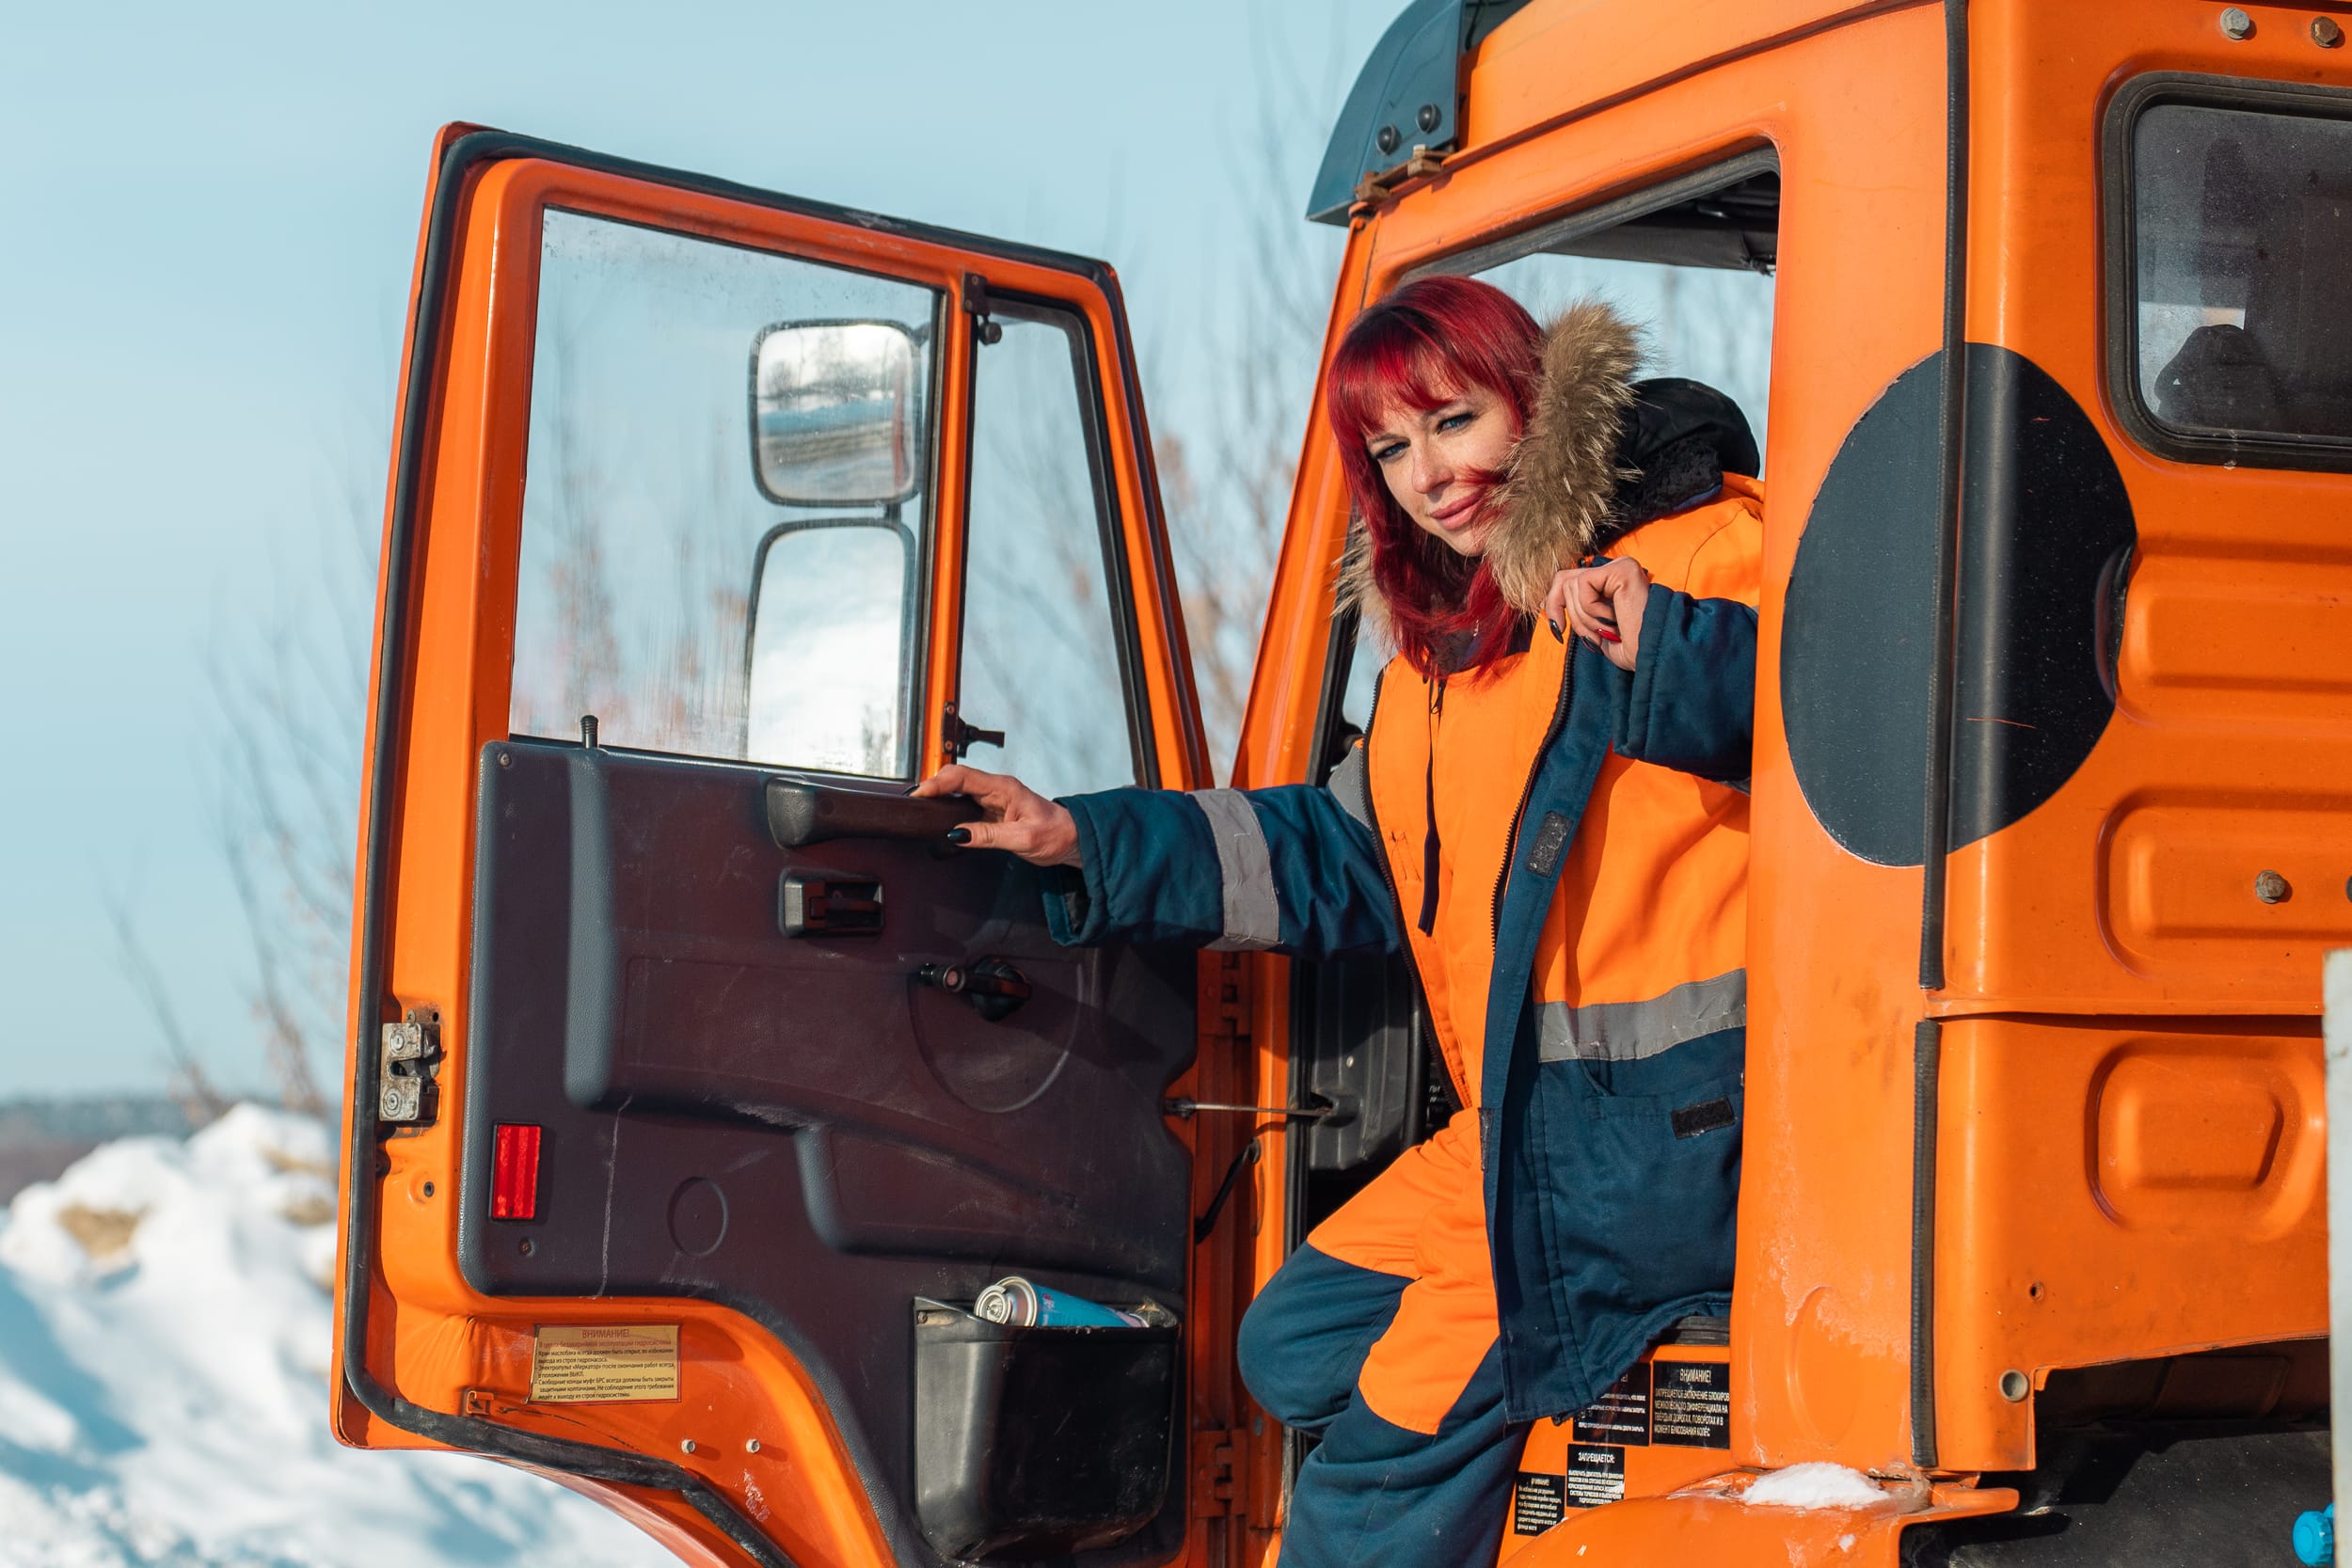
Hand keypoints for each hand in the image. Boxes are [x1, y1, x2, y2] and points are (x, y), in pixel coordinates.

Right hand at [911, 764, 1081, 866]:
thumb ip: (989, 836)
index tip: (919, 796)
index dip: (937, 783)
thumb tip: (958, 835)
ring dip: (938, 796)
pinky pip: (964, 804)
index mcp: (1004, 788)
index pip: (962, 777)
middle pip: (955, 779)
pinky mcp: (991, 810)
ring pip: (958, 790)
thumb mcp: (1022, 839)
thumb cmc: (1055, 833)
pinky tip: (938, 817)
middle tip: (913, 804)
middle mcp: (996, 789)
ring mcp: (993, 798)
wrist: (1072, 838)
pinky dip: (948, 808)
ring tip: (920, 809)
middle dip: (932, 787)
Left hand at [1544, 558, 1650, 672]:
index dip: (1554, 601)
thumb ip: (1575, 610)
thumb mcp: (1594, 629)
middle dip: (1566, 613)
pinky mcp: (1622, 569)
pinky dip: (1591, 610)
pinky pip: (1584, 585)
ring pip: (1571, 585)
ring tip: (1607, 630)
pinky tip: (1613, 619)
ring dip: (1583, 618)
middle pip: (1563, 579)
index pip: (1567, 579)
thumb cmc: (1631, 648)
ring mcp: (1620, 566)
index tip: (1557, 628)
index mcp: (1610, 582)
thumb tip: (1546, 602)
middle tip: (1584, 636)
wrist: (1652, 656)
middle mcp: (1615, 569)